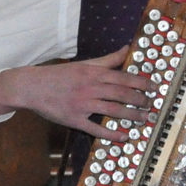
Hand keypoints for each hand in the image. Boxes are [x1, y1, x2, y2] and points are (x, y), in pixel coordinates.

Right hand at [0, 46, 155, 139]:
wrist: (31, 86)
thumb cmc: (58, 75)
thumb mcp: (83, 64)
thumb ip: (107, 59)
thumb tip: (126, 48)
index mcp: (93, 73)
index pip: (123, 77)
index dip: (141, 82)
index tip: (154, 87)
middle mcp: (90, 88)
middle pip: (122, 94)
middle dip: (141, 100)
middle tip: (152, 105)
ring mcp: (82, 105)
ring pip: (113, 111)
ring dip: (132, 116)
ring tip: (144, 119)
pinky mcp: (74, 119)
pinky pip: (96, 129)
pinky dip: (111, 135)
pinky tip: (124, 137)